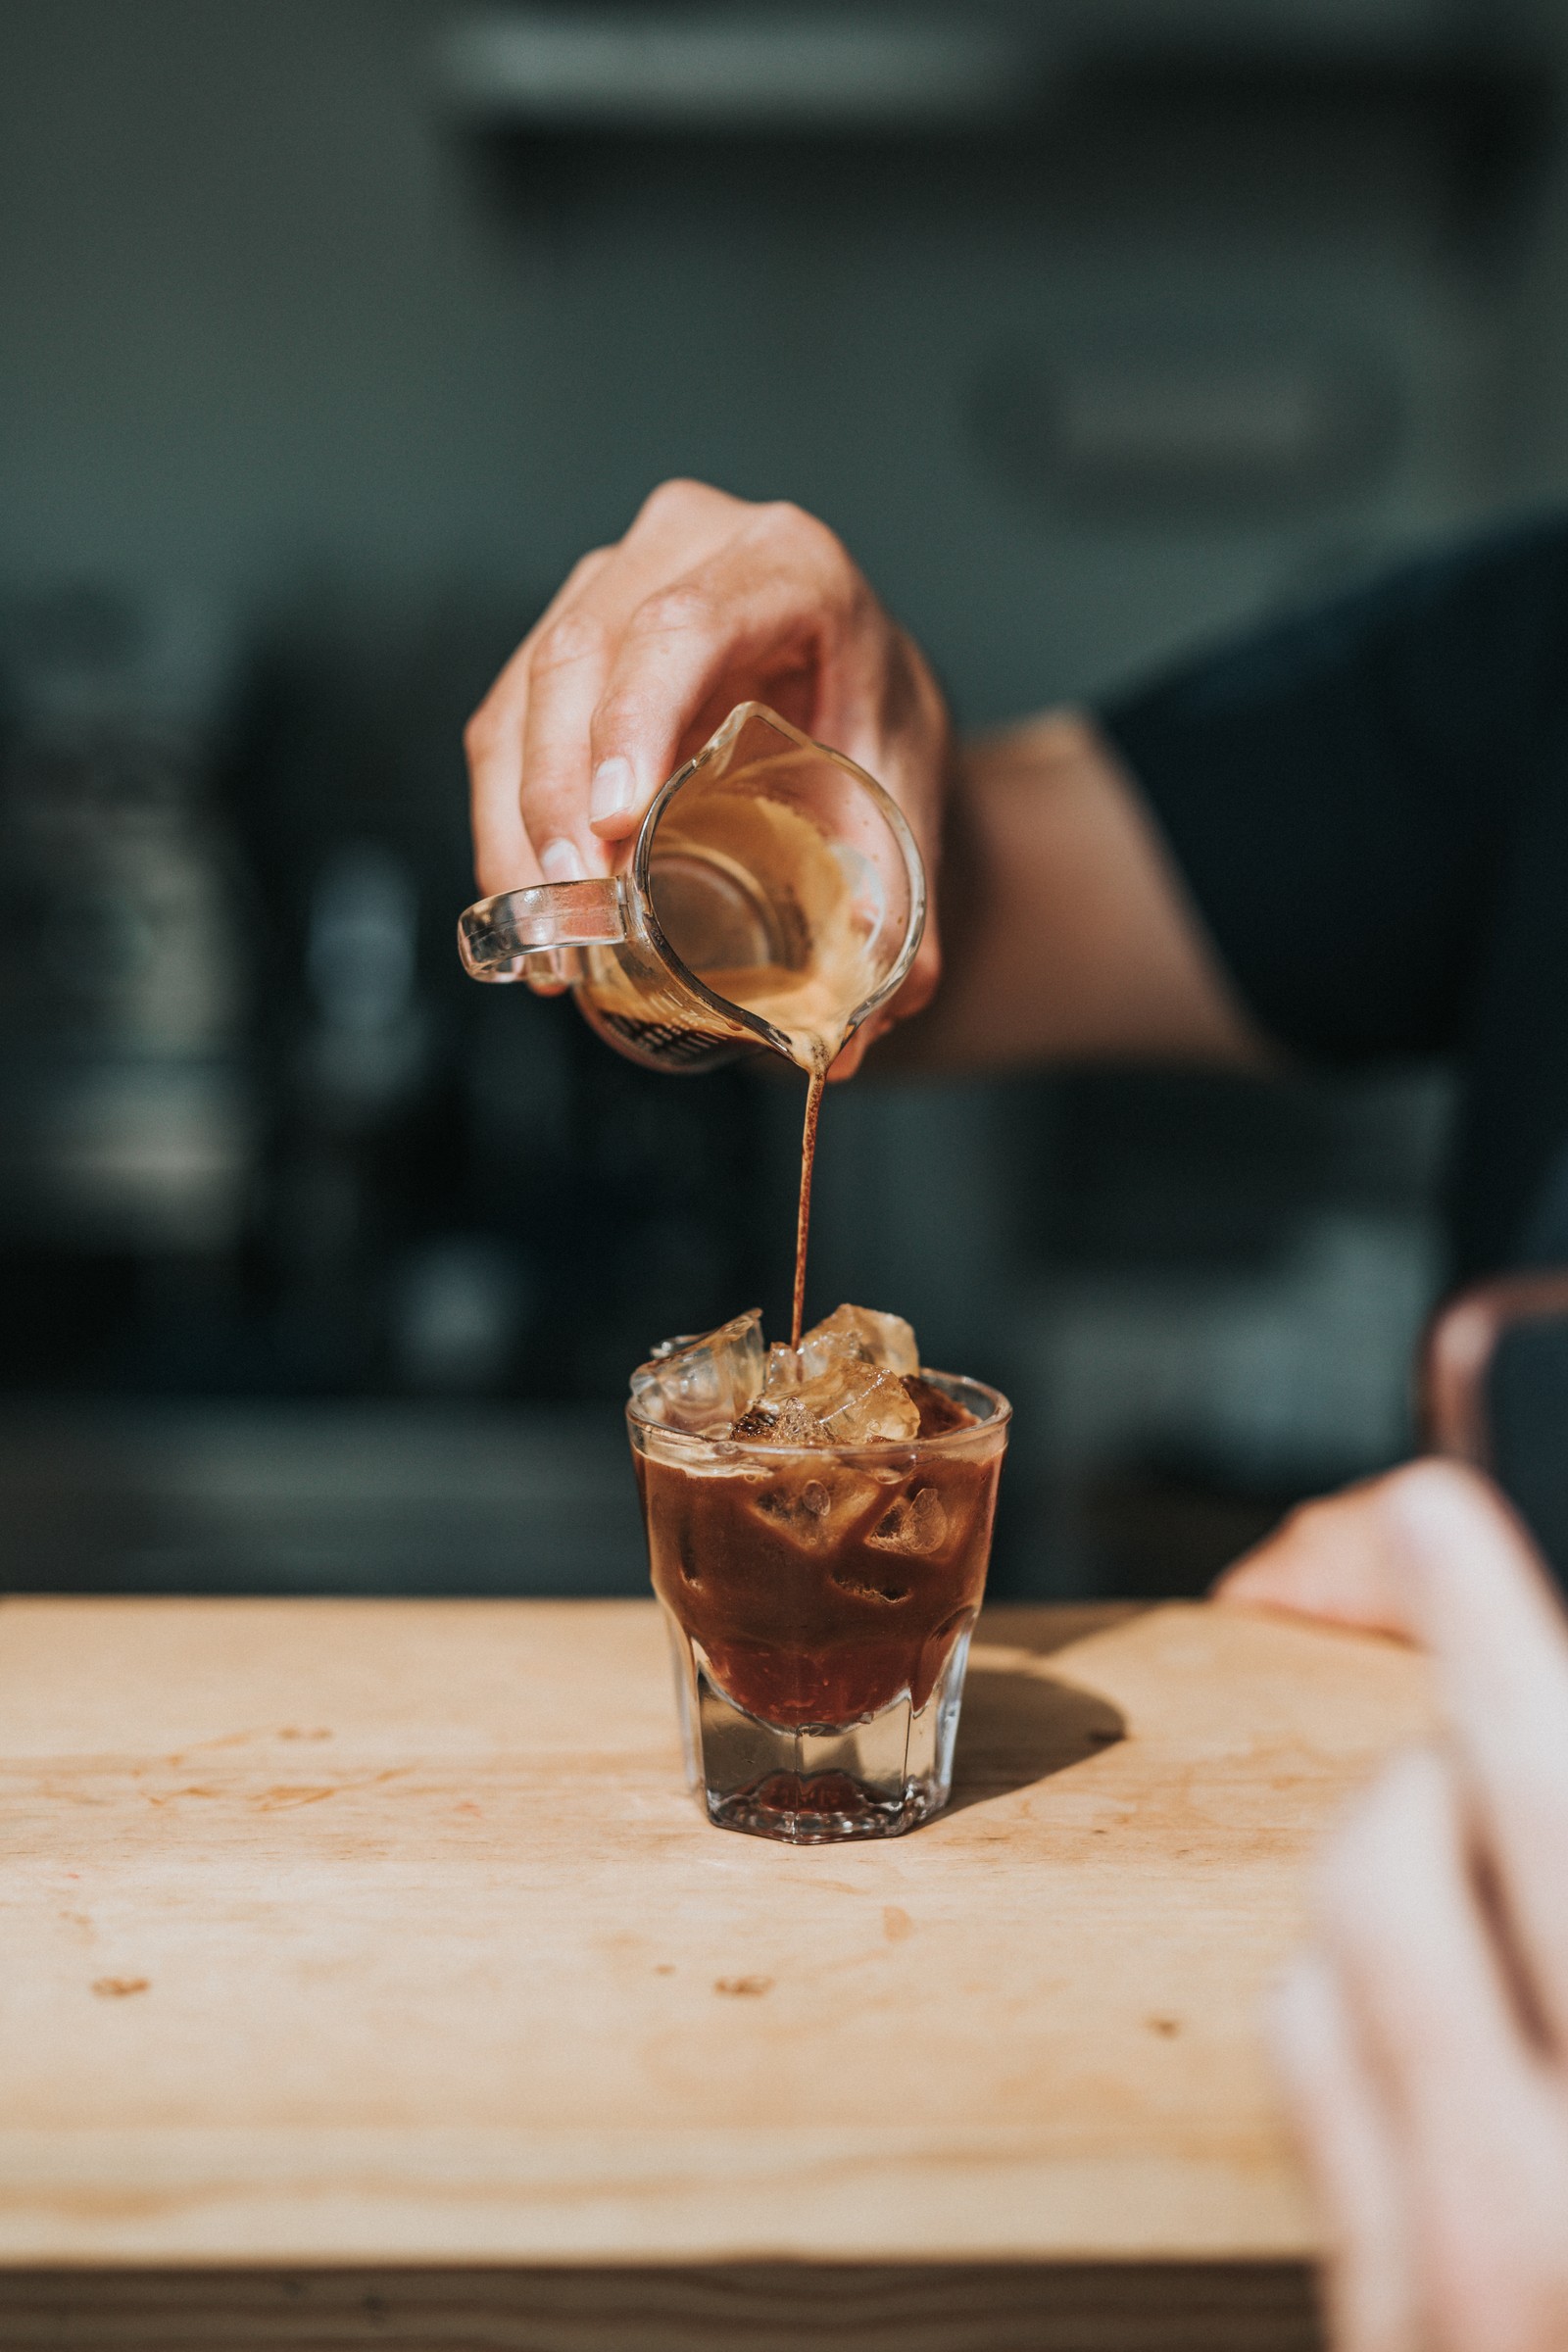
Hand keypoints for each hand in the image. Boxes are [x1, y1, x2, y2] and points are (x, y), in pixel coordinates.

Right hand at [464, 479, 950, 1071]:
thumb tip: (852, 1040)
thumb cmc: (878, 728)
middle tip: (570, 907)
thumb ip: (897, 920)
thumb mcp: (904, 801)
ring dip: (516, 819)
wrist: (862, 695)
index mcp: (790, 563)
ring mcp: (615, 579)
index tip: (612, 822)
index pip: (687, 622)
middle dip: (557, 792)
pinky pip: (504, 718)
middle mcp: (690, 544)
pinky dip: (502, 815)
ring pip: (527, 688)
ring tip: (542, 930)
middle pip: (584, 652)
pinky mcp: (563, 634)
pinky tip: (518, 898)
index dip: (634, 719)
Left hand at [1224, 1463, 1567, 2351]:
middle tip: (1473, 1642)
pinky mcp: (1382, 2334)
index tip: (1432, 1511)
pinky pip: (1314, 2079)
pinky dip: (1365, 1998)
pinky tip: (1457, 2020)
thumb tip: (1531, 1801)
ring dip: (1406, 1863)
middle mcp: (1549, 2204)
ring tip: (1507, 1876)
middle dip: (1441, 1728)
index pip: (1560, 1805)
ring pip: (1332, 1948)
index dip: (1491, 1635)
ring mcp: (1446, 2287)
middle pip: (1403, 1851)